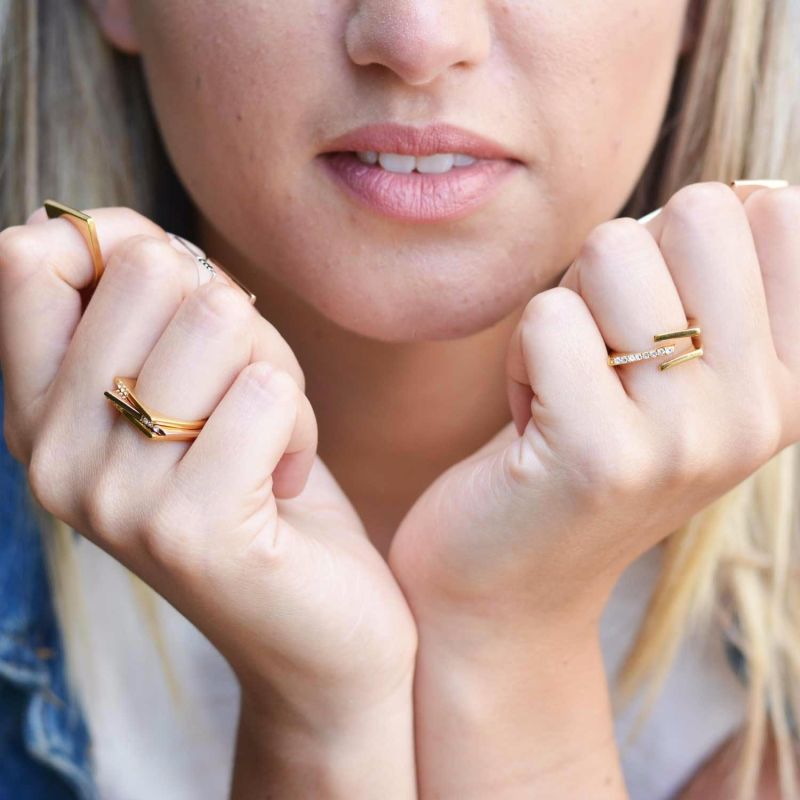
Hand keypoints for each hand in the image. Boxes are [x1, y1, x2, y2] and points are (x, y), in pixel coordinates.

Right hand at [0, 207, 416, 734]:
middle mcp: (54, 456)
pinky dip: (303, 423)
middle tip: (247, 399)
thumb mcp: (186, 391)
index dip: (131, 246)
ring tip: (268, 443)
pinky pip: (269, 390)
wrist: (315, 635)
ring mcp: (115, 498)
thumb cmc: (259, 490)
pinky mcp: (191, 528)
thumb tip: (106, 229)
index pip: (30, 257)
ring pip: (220, 320)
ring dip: (276, 373)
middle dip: (237, 321)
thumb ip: (147, 313)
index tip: (190, 306)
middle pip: (154, 273)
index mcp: (38, 414)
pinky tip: (285, 482)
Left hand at [388, 180, 799, 638]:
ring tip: (565, 390)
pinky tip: (530, 424)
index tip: (655, 322)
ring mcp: (688, 438)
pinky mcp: (601, 456)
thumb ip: (716, 288)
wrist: (509, 587)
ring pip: (611, 253)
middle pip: (696, 210)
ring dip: (564, 313)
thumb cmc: (580, 457)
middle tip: (599, 351)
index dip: (680, 241)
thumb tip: (745, 189)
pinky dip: (520, 358)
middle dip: (617, 265)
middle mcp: (760, 411)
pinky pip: (547, 317)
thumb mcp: (676, 380)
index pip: (774, 209)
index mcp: (792, 383)